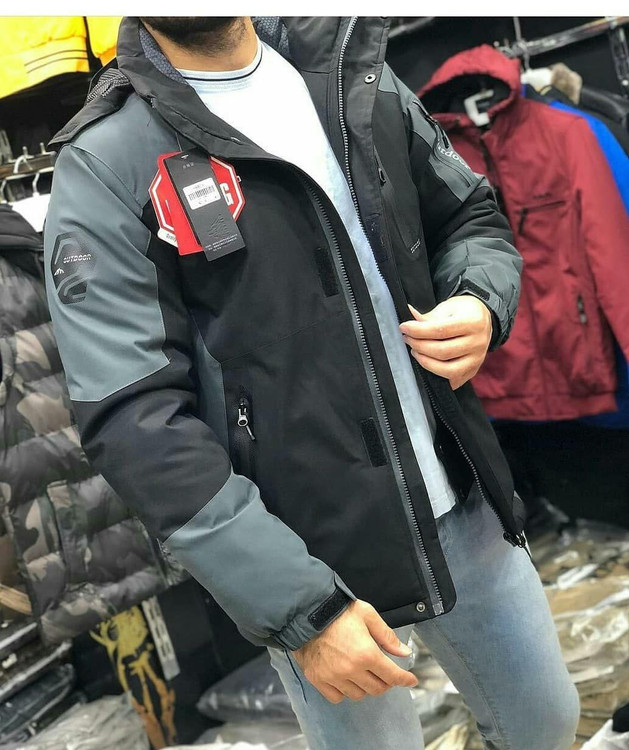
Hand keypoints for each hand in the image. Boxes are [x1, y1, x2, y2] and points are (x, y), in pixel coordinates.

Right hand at [292, 600, 417, 702]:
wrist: (307, 612)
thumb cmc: (339, 611)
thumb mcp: (368, 615)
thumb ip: (387, 636)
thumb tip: (404, 652)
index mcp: (366, 653)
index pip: (392, 676)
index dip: (404, 679)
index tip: (410, 680)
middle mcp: (351, 670)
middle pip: (377, 689)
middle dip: (385, 682)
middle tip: (384, 671)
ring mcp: (333, 677)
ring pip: (358, 695)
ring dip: (365, 686)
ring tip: (363, 672)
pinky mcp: (318, 679)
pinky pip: (337, 697)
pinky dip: (344, 691)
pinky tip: (345, 678)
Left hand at [399, 296, 491, 389]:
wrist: (482, 320)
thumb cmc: (462, 312)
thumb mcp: (448, 307)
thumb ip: (428, 316)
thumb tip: (409, 317)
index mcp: (473, 322)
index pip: (440, 330)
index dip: (418, 330)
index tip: (404, 328)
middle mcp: (478, 343)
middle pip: (442, 351)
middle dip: (419, 346)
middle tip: (407, 339)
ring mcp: (477, 359)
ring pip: (448, 369)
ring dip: (426, 362)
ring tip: (416, 352)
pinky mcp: (473, 371)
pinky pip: (452, 380)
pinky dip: (436, 375)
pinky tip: (427, 364)